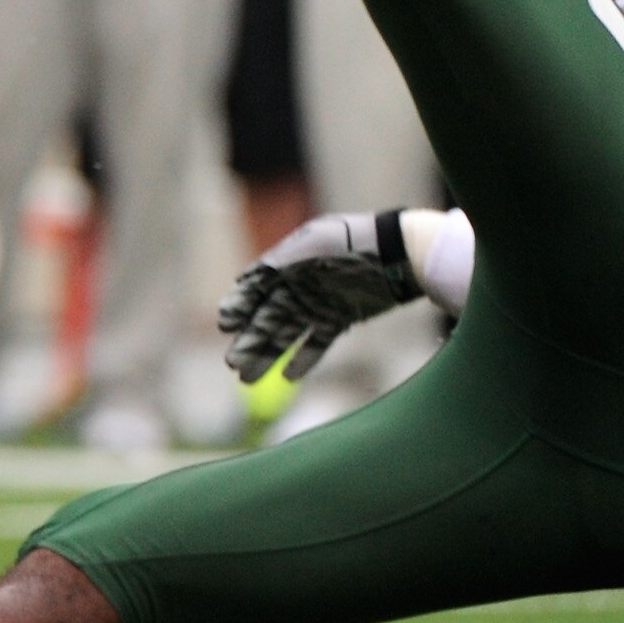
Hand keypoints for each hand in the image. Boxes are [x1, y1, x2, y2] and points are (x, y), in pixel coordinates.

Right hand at [216, 211, 422, 382]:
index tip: (225, 325)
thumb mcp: (310, 246)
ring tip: (246, 378)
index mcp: (286, 265)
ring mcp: (317, 304)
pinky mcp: (339, 319)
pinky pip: (316, 343)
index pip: (253, 290)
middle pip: (266, 319)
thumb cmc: (351, 244)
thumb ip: (277, 263)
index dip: (238, 307)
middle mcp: (297, 286)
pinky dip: (303, 360)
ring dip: (266, 355)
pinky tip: (287, 376)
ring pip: (286, 335)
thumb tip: (242, 282)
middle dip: (248, 341)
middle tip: (232, 363)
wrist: (398, 253)